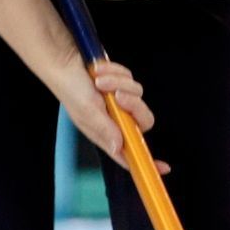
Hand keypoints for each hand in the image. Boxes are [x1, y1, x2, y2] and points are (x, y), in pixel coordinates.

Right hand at [55, 57, 169, 172]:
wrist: (65, 61)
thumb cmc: (71, 89)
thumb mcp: (87, 111)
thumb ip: (105, 128)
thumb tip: (118, 147)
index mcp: (107, 132)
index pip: (130, 152)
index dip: (147, 160)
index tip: (165, 168)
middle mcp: (116, 119)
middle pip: (144, 119)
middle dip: (134, 105)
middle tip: (117, 96)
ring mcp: (120, 101)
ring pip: (138, 94)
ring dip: (118, 83)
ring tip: (98, 80)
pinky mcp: (121, 84)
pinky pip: (130, 79)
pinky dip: (115, 72)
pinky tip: (99, 71)